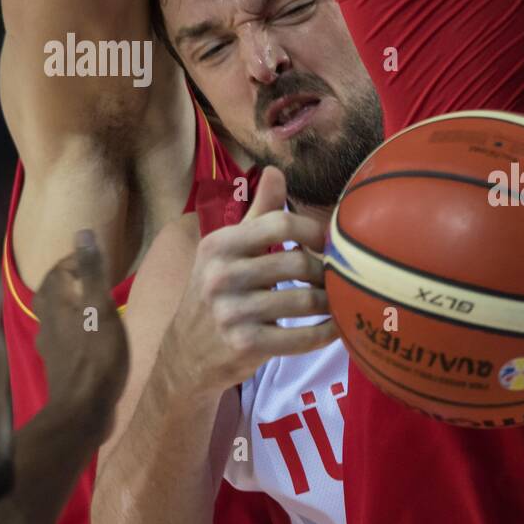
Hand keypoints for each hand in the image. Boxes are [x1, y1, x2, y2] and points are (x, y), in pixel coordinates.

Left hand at [35, 229, 128, 429]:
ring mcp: (52, 345)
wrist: (83, 409)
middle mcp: (49, 322)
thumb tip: (82, 232)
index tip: (99, 260)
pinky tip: (88, 335)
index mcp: (57, 304)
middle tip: (92, 276)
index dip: (75, 260)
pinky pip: (62, 334)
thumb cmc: (97, 356)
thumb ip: (93, 272)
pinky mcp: (60, 364)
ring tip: (92, 302)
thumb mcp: (101, 309)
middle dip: (68, 279)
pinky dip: (73, 325)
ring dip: (70, 302)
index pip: (58, 271)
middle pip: (51, 292)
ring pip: (54, 314)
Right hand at [163, 166, 336, 396]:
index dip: (313, 231)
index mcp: (218, 245)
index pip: (280, 224)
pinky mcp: (245, 345)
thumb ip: (257, 212)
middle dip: (325, 271)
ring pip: (304, 302)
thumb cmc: (217, 291)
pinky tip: (335, 328)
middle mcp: (220, 276)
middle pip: (298, 264)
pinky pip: (302, 338)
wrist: (186, 352)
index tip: (326, 242)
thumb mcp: (227, 249)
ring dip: (330, 302)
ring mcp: (231, 313)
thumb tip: (274, 170)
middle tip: (337, 276)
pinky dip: (326, 333)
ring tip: (338, 299)